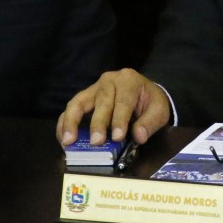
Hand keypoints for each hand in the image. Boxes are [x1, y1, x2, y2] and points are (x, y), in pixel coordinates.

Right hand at [56, 68, 170, 147]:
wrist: (144, 93)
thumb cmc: (150, 102)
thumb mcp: (159, 110)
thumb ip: (150, 123)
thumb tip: (139, 137)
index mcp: (129, 80)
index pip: (123, 100)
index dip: (119, 119)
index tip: (117, 137)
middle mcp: (109, 80)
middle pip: (101, 101)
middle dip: (98, 123)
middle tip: (96, 142)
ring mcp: (94, 88)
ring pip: (78, 102)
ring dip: (71, 122)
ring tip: (68, 141)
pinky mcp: (84, 98)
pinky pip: (71, 109)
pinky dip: (64, 123)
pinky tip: (62, 138)